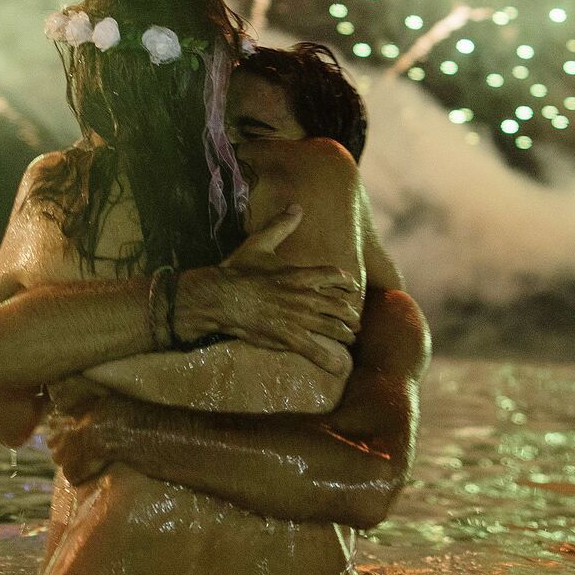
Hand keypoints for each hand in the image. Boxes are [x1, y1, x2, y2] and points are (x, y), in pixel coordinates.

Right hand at [178, 206, 361, 374]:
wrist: (220, 297)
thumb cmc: (237, 271)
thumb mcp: (260, 244)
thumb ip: (281, 226)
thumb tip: (296, 207)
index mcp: (300, 274)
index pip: (335, 276)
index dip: (346, 282)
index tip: (352, 288)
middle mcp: (305, 297)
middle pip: (340, 306)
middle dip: (350, 314)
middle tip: (355, 320)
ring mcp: (299, 319)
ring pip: (333, 328)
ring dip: (346, 334)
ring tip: (351, 338)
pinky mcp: (289, 338)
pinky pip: (316, 352)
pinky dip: (330, 361)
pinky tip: (341, 367)